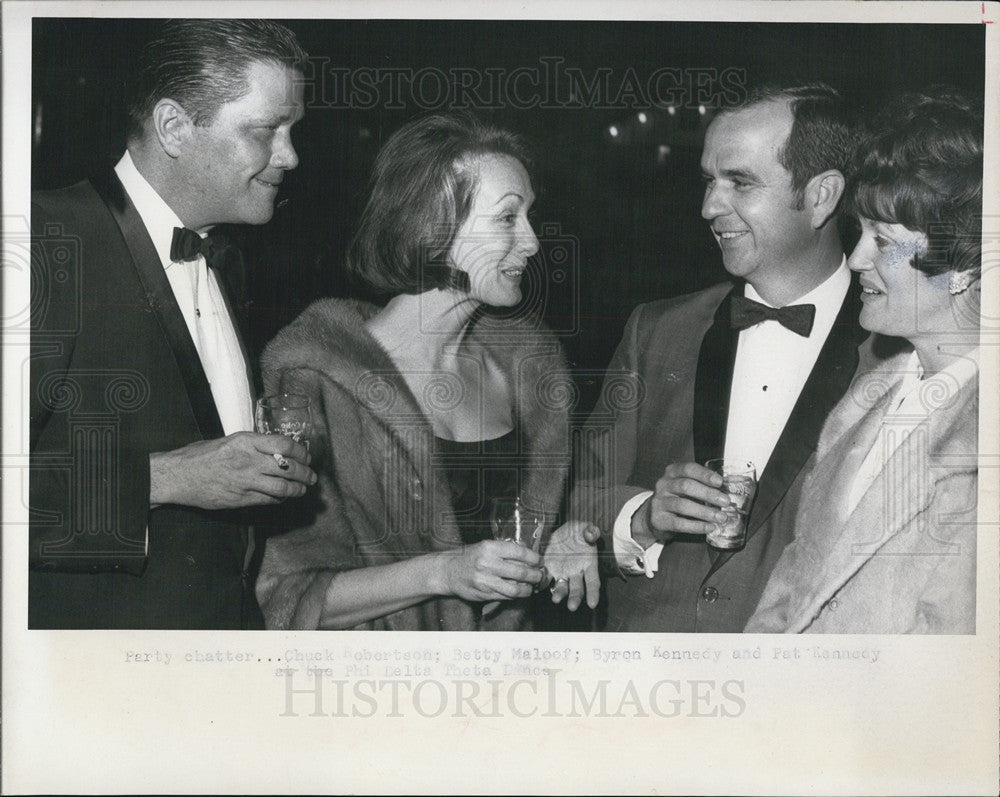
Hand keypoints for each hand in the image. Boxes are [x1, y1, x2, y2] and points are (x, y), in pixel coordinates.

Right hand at [150, 432, 315, 509]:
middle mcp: (249, 461)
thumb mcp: (229, 440)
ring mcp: (245, 482)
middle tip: (312, 476)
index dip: (301, 452)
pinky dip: (280, 499)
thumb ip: (253, 445)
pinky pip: (269, 501)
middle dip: (306, 473)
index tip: (307, 456)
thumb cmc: (200, 455)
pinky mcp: (241, 499)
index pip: (285, 445)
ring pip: (283, 488)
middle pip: (289, 468)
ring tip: (303, 489)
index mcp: (246, 441)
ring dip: (298, 490)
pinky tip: (284, 497)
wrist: (178, 475)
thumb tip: (276, 450)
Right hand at [441, 540, 546, 602]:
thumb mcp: (486, 546)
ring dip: (528, 589)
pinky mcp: (484, 594)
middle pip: (521, 572)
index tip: (540, 561)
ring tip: (532, 586)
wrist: (449, 571)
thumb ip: (506, 548)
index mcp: (490, 548)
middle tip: (540, 575)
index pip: (519, 552)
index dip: (534, 558)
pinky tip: (521, 592)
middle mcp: (487, 564)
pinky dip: (517, 596)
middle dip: (535, 575)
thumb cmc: (471, 556)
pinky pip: (506, 597)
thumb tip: (529, 551)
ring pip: (515, 589)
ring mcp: (485, 581)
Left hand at [544, 520, 600, 610]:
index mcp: (589, 565)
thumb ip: (591, 531)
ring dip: (559, 594)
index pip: (593, 582)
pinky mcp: (549, 569)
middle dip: (575, 598)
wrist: (564, 530)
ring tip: (556, 599)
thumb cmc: (578, 530)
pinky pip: (546, 578)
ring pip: (562, 587)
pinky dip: (542, 583)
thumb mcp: (585, 527)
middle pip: (577, 589)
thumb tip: (591, 535)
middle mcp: (576, 573)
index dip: (593, 593)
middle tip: (572, 606)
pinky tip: (538, 587)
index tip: (593, 604)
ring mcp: (562, 572)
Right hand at [639, 461, 730, 542]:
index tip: (720, 482)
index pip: (688, 468)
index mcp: (672, 472)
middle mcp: (663, 485)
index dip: (704, 474)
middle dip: (708, 494)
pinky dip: (697, 526)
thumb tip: (726, 492)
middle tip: (725, 502)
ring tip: (721, 517)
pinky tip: (709, 527)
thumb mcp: (685, 486)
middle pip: (686, 486)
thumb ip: (702, 485)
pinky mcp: (659, 519)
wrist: (655, 516)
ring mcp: (659, 502)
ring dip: (705, 512)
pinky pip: (679, 523)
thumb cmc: (677, 498)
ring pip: (683, 505)